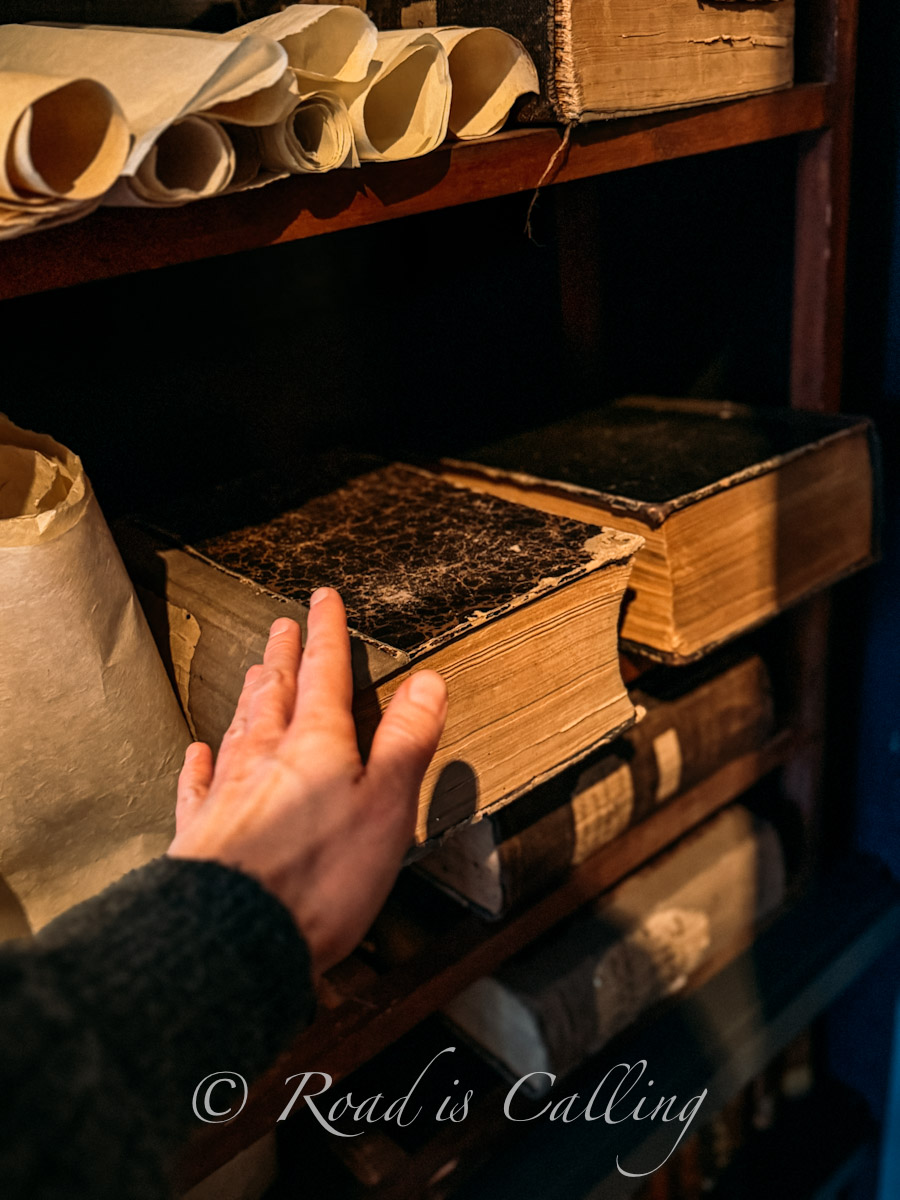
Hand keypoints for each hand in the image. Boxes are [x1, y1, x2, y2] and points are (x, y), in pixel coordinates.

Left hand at [167, 587, 446, 977]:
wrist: (234, 937)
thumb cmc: (316, 879)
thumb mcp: (386, 807)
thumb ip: (405, 742)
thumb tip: (427, 684)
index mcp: (316, 745)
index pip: (324, 674)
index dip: (326, 634)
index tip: (323, 602)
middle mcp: (266, 758)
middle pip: (276, 692)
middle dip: (283, 656)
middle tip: (281, 625)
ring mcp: (228, 793)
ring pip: (240, 727)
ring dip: (251, 696)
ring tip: (254, 674)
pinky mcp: (201, 832)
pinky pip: (198, 782)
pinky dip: (201, 762)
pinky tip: (198, 751)